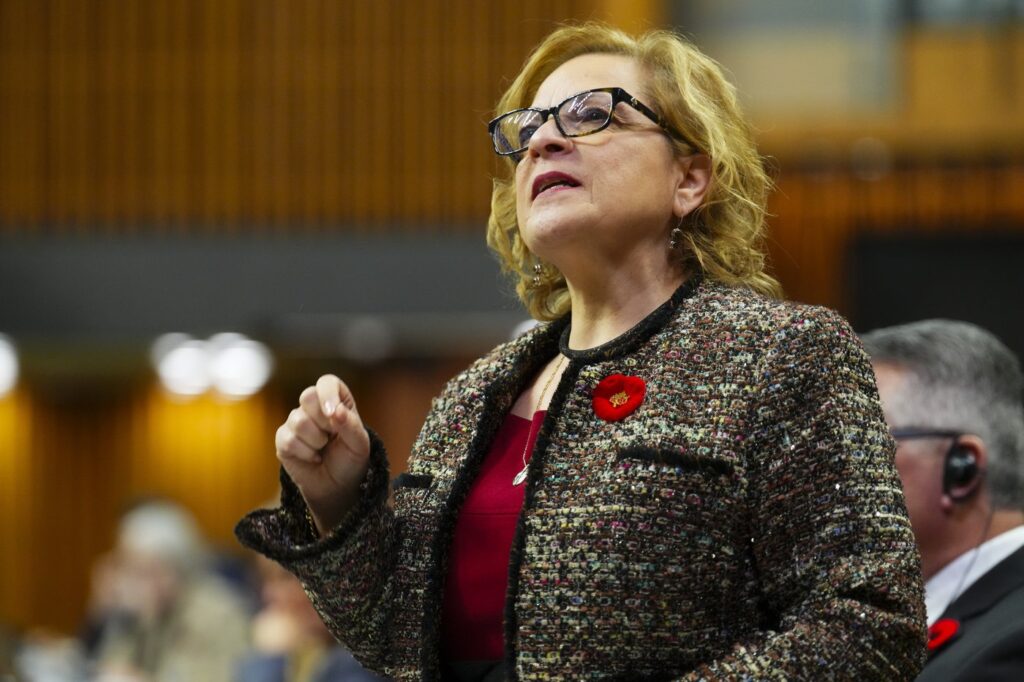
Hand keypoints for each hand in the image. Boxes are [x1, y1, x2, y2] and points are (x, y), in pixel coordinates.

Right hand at [276, 374, 370, 534]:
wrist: (337, 487)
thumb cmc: (350, 460)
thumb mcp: (359, 444)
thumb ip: (351, 425)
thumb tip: (336, 411)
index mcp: (336, 401)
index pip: (327, 382)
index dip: (327, 394)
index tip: (333, 414)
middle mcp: (314, 407)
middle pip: (307, 396)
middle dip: (323, 421)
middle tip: (332, 436)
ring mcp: (296, 422)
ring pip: (298, 421)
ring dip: (316, 441)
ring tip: (324, 449)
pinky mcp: (283, 439)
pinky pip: (288, 440)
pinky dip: (306, 453)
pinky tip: (314, 458)